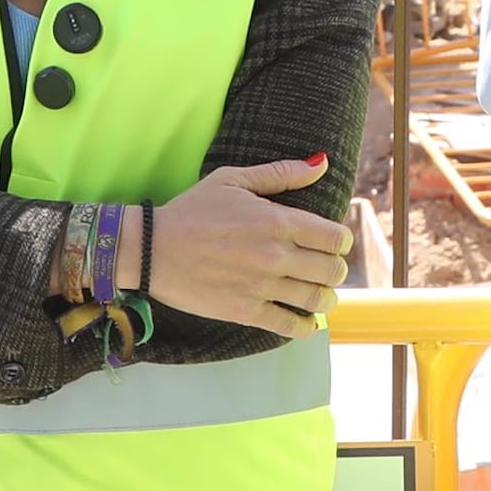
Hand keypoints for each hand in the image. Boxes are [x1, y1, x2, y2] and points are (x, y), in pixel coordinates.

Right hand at [146, 157, 343, 335]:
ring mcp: (261, 286)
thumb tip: (321, 163)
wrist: (150, 248)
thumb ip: (280, 173)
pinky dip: (305, 327)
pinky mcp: (245, 311)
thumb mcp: (234, 180)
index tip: (333, 243)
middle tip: (326, 269)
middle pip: (332, 270)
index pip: (335, 238)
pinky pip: (290, 326)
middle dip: (336, 270)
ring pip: (317, 300)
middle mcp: (275, 255)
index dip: (341, 241)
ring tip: (320, 295)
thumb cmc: (192, 210)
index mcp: (277, 221)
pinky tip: (305, 321)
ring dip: (326, 298)